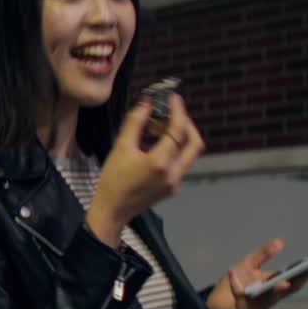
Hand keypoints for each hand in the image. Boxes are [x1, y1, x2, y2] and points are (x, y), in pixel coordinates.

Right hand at [86, 94, 204, 246]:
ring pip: (190, 153)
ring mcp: (176, 182)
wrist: (112, 210)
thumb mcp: (120, 148)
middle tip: (173, 112)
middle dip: (187, 124)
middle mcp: (174, 173)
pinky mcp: (173, 187)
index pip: (178, 131)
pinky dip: (174, 149)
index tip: (173, 98)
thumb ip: (135, 123)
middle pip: (195, 143)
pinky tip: (157, 144)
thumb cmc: (112, 180)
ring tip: (161, 127)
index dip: (177, 111)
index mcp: (160, 163)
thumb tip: (147, 102)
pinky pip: (181, 162)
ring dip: (180, 136)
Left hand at [206, 238, 307, 308]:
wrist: (215, 302)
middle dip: (300, 280)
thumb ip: (263, 254)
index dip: (306, 273)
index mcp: (274, 286)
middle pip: (289, 291)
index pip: (295, 280)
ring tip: (282, 281)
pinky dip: (237, 287)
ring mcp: (259, 307)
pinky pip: (242, 300)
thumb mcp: (248, 264)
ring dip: (276, 290)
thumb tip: (281, 241)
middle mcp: (271, 298)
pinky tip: (231, 273)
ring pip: (270, 299)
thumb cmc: (235, 283)